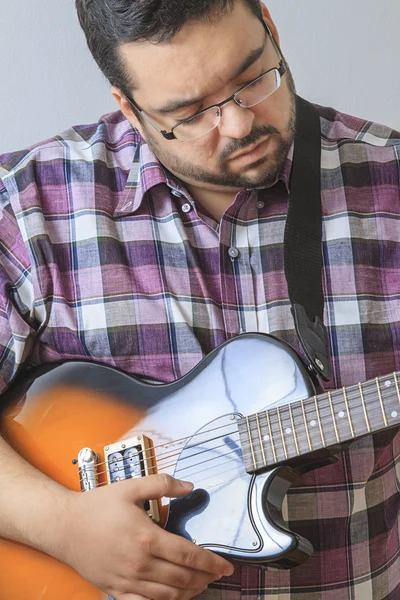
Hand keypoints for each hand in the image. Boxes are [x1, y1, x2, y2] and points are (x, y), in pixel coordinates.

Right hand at [59, 474, 233, 599]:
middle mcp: (140, 564)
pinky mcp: (116, 591)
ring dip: (189, 593)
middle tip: (217, 575)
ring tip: (200, 585)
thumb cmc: (97, 506)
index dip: (211, 562)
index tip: (227, 566)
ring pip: (168, 596)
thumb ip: (163, 484)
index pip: (189, 555)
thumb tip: (190, 486)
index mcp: (147, 538)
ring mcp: (128, 581)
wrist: (64, 526)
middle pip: (182, 578)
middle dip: (205, 578)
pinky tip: (173, 598)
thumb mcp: (131, 487)